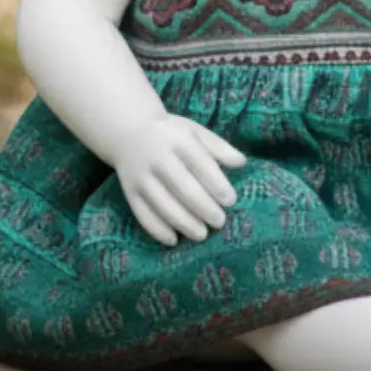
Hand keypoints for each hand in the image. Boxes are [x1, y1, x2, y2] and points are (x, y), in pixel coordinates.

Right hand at [114, 114, 246, 246]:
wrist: (128, 132)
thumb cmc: (171, 133)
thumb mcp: (195, 131)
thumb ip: (219, 147)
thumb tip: (242, 162)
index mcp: (179, 140)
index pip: (201, 164)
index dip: (217, 184)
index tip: (231, 201)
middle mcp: (158, 158)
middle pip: (183, 188)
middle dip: (204, 208)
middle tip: (220, 222)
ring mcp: (141, 176)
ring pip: (163, 205)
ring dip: (184, 223)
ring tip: (201, 234)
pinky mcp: (129, 192)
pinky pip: (143, 214)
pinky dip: (158, 230)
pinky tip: (173, 240)